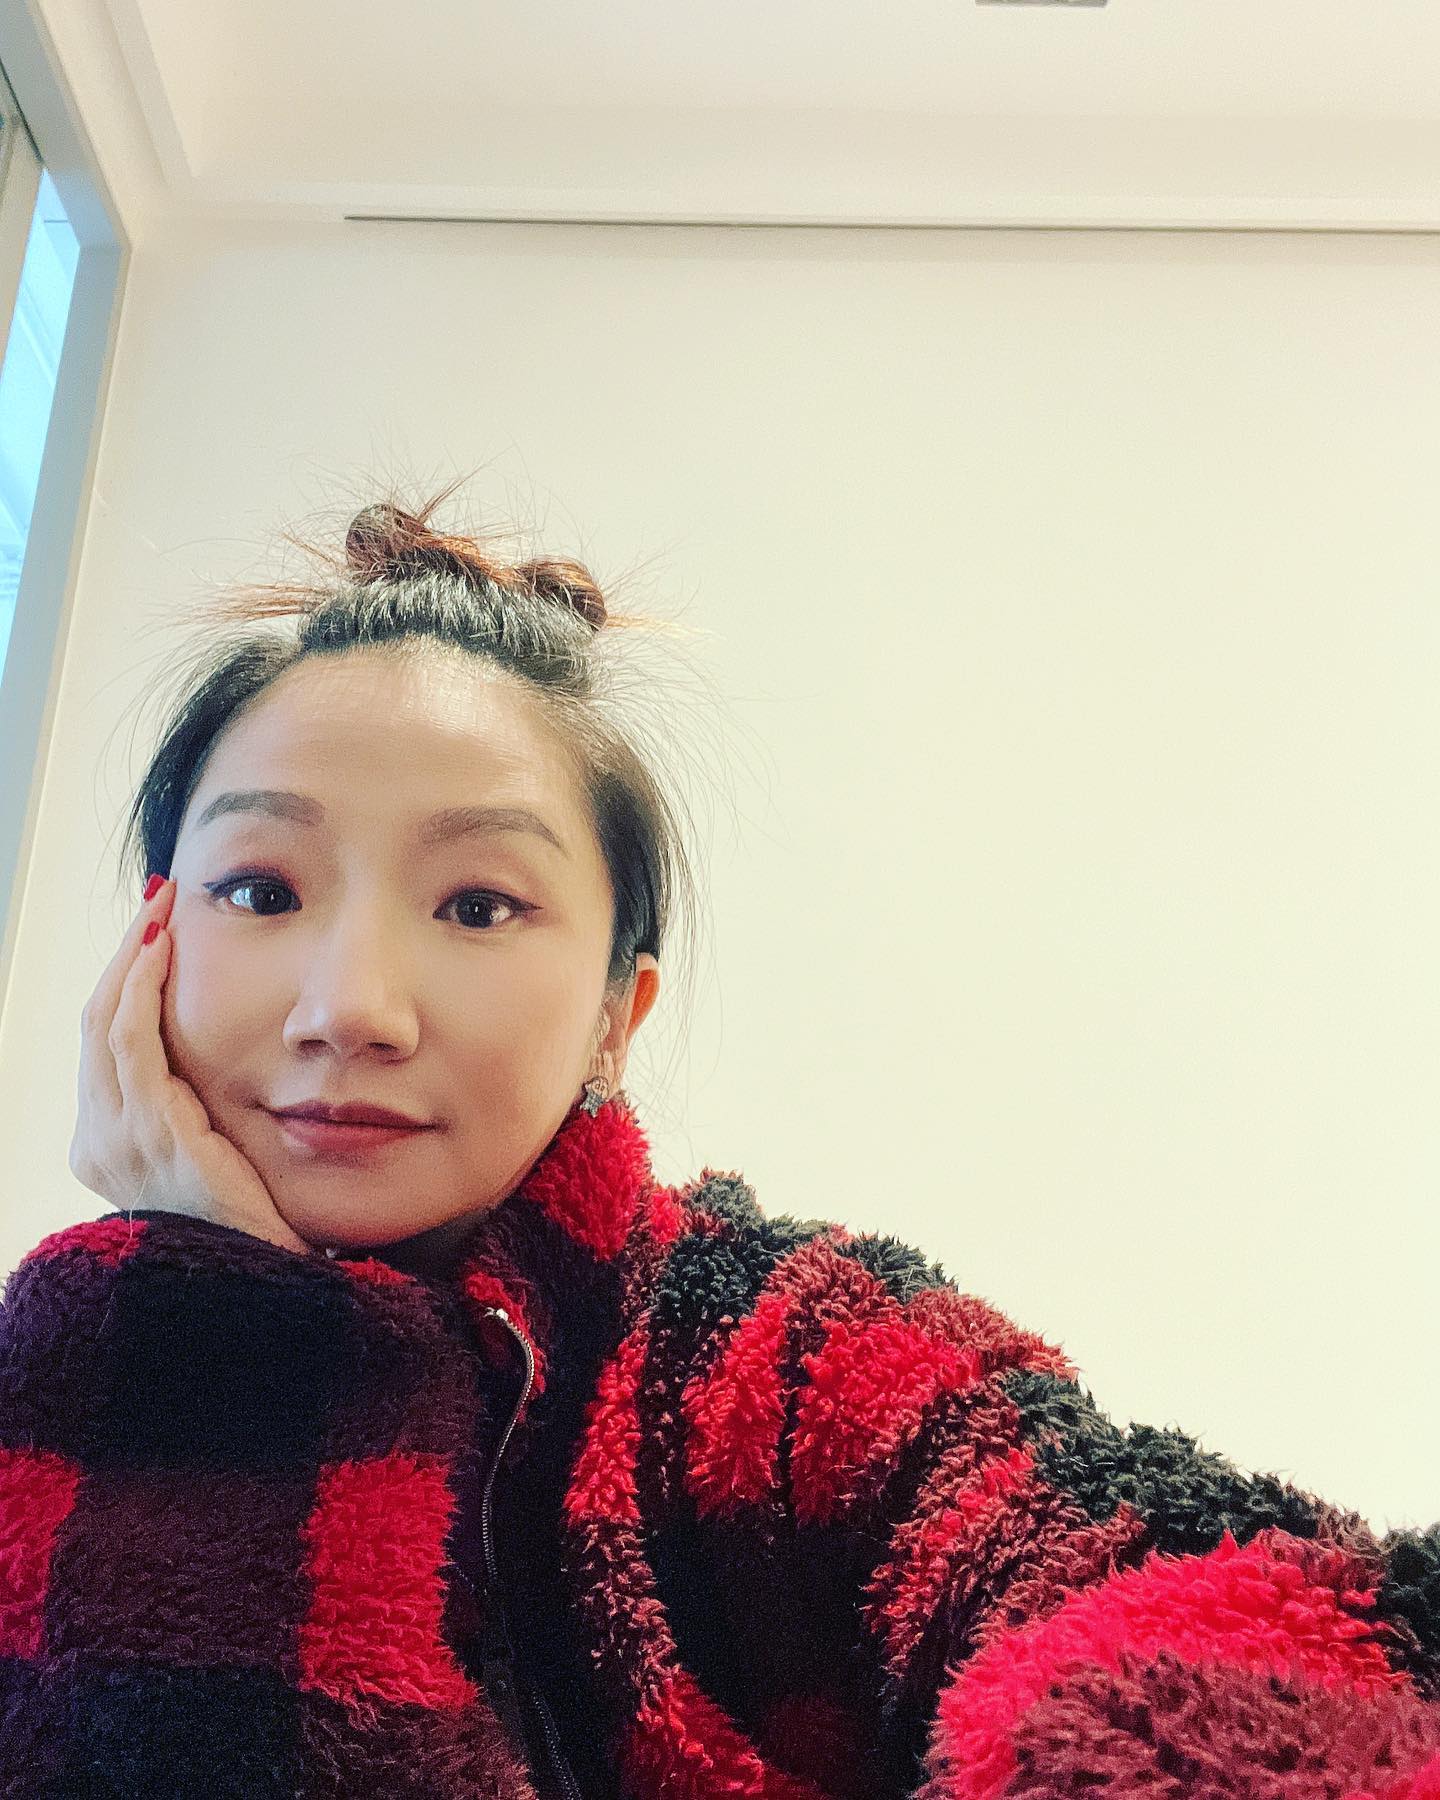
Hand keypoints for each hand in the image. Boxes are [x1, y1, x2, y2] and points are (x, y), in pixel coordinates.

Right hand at [70, 876, 311, 1254]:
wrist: (264, 1290)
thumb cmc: (255, 1229)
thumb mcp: (218, 1160)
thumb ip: (206, 1114)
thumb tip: (227, 1063)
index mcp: (110, 1147)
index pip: (105, 1046)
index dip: (124, 982)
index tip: (156, 932)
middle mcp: (101, 1143)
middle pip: (95, 1023)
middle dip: (126, 954)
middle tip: (158, 898)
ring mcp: (118, 1141)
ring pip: (105, 1022)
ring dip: (133, 956)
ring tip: (161, 906)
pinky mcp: (153, 1135)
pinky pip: (132, 1044)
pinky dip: (141, 987)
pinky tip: (164, 948)